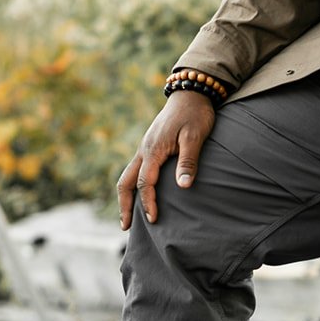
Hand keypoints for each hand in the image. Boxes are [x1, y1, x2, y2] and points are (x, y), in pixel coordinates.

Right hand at [117, 92, 216, 227]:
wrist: (191, 93)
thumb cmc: (195, 115)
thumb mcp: (195, 137)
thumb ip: (189, 162)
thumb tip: (183, 187)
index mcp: (153, 150)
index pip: (145, 183)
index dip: (148, 203)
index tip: (153, 220)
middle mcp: (144, 150)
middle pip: (126, 181)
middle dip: (124, 205)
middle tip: (125, 227)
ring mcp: (145, 147)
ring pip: (128, 175)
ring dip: (126, 196)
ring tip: (128, 216)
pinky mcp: (150, 146)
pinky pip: (136, 169)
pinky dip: (133, 185)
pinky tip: (141, 194)